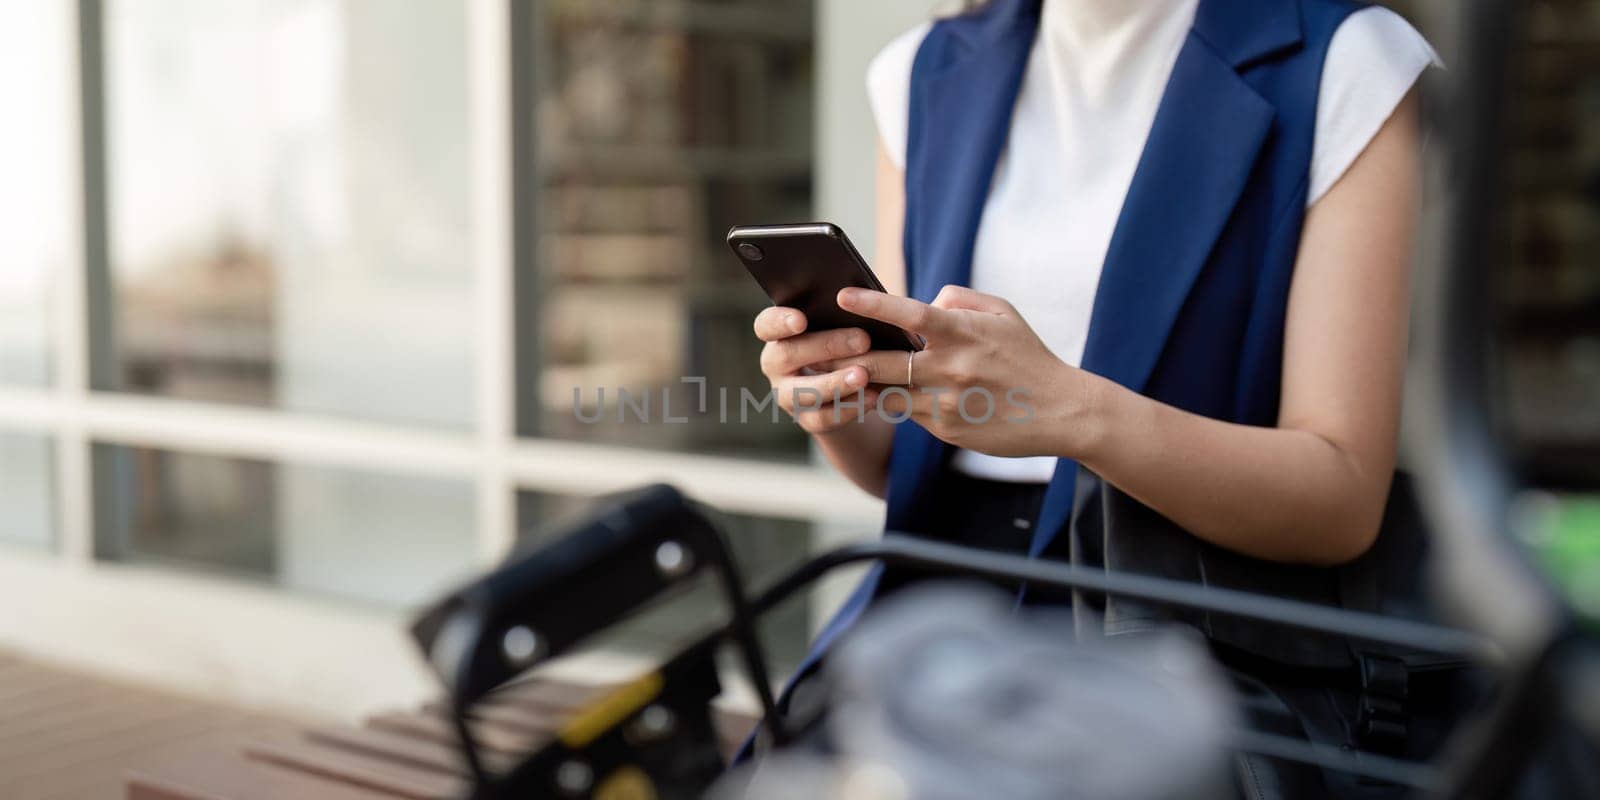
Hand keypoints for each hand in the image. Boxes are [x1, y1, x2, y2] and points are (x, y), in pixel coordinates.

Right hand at [753, 307, 881, 434]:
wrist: (849, 385)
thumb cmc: (844, 339)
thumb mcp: (840, 324)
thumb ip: (841, 313)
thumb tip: (861, 297)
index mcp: (778, 334)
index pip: (766, 325)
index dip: (780, 322)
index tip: (801, 320)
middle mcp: (776, 365)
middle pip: (787, 355)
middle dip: (826, 346)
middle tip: (862, 340)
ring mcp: (788, 395)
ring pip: (803, 392)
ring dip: (835, 383)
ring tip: (863, 375)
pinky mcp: (807, 420)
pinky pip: (823, 418)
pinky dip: (849, 408)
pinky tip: (872, 397)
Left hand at [826, 285, 1097, 457]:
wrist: (1062, 411)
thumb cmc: (1028, 356)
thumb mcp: (1002, 313)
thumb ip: (959, 300)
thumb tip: (924, 301)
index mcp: (964, 334)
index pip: (910, 314)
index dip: (873, 303)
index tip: (842, 295)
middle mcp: (951, 369)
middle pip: (883, 362)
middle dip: (847, 355)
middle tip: (815, 346)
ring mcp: (946, 403)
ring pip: (886, 393)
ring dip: (855, 385)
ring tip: (824, 375)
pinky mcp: (946, 429)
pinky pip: (907, 413)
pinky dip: (886, 402)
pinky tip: (861, 396)